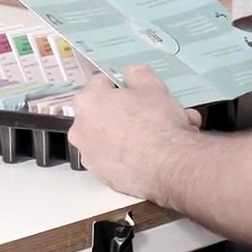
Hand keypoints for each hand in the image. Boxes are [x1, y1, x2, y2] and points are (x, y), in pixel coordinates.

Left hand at [67, 65, 199, 200]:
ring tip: (168, 134)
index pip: (100, 83)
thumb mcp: (151, 85)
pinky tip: (160, 153)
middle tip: (156, 112)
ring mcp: (91, 157)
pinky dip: (136, 156)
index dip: (122, 85)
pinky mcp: (106, 178)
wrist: (170, 165)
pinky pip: (120, 160)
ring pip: (115, 138)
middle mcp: (81, 130)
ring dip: (138, 134)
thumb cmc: (156, 122)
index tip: (136, 91)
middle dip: (132, 112)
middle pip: (107, 113)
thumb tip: (132, 74)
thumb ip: (137, 73)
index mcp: (86, 102)